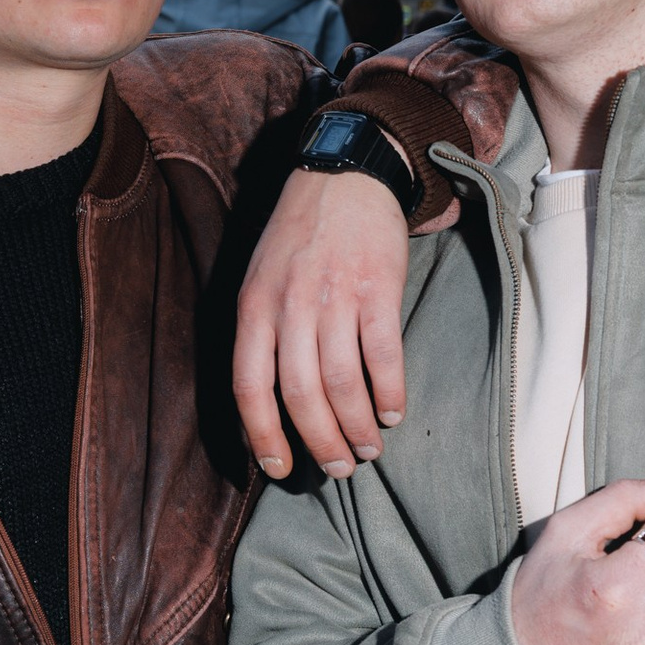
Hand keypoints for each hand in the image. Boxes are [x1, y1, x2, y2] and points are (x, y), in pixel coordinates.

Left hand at [234, 167, 409, 480]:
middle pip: (300, 394)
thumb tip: (268, 405)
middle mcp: (290, 304)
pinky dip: (390, 392)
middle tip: (337, 467)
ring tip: (368, 448)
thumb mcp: (259, 277)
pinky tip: (394, 411)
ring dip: (358, 427)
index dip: (263, 436)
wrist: (343, 175)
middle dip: (320, 442)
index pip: (250, 387)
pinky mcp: (378, 288)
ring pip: (342, 383)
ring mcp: (335, 296)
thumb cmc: (298, 236)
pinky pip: (383, 355)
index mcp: (254, 305)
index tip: (279, 469)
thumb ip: (261, 332)